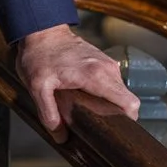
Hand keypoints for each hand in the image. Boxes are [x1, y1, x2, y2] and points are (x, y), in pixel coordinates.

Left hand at [13, 24, 140, 141]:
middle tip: (98, 126)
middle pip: (127, 100)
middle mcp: (107, 69)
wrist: (41, 30)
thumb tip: (61, 136)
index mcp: (96, 76)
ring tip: (92, 112)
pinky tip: (89, 98)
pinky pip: (114, 83)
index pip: (129, 103)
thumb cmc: (39, 56)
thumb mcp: (37, 87)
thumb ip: (48, 113)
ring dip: (112, 104)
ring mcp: (107, 63)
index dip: (128, 121)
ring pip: (121, 92)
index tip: (116, 130)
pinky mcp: (103, 61)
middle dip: (118, 116)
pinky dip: (107, 93)